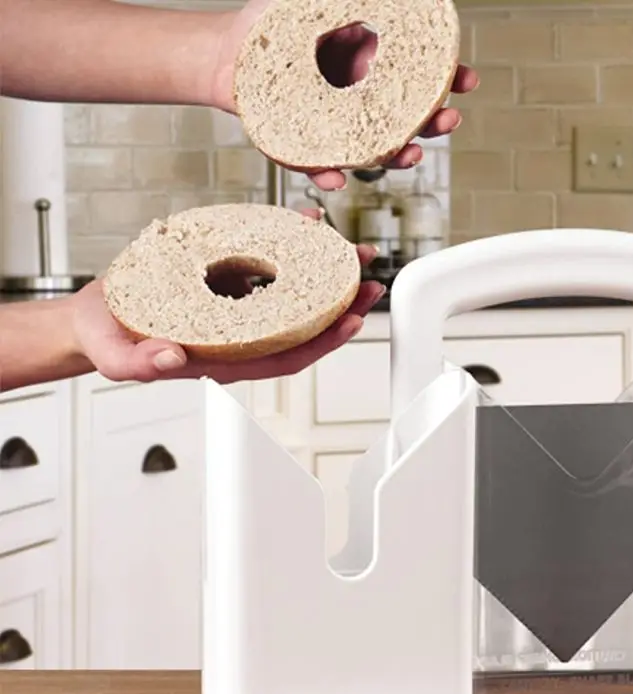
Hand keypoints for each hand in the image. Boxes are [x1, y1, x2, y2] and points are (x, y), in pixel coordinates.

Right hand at [69, 215, 384, 384]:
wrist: (97, 318)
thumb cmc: (109, 340)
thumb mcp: (117, 357)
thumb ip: (141, 363)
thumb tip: (173, 357)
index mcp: (226, 357)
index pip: (286, 355)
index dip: (323, 341)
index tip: (351, 320)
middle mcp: (241, 335)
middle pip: (301, 324)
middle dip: (339, 305)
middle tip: (368, 280)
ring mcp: (236, 309)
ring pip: (290, 293)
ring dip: (323, 273)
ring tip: (349, 250)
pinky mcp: (225, 282)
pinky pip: (264, 263)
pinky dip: (286, 244)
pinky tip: (303, 223)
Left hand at [210, 1, 478, 190]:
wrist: (224, 56)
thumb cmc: (266, 29)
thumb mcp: (312, 0)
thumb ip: (348, 0)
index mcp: (365, 67)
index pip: (415, 77)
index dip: (445, 81)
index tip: (466, 81)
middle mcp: (354, 101)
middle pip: (404, 120)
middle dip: (432, 123)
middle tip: (449, 120)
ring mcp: (333, 126)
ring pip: (372, 149)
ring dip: (394, 155)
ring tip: (409, 155)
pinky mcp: (303, 148)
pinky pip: (319, 165)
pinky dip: (327, 174)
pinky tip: (336, 178)